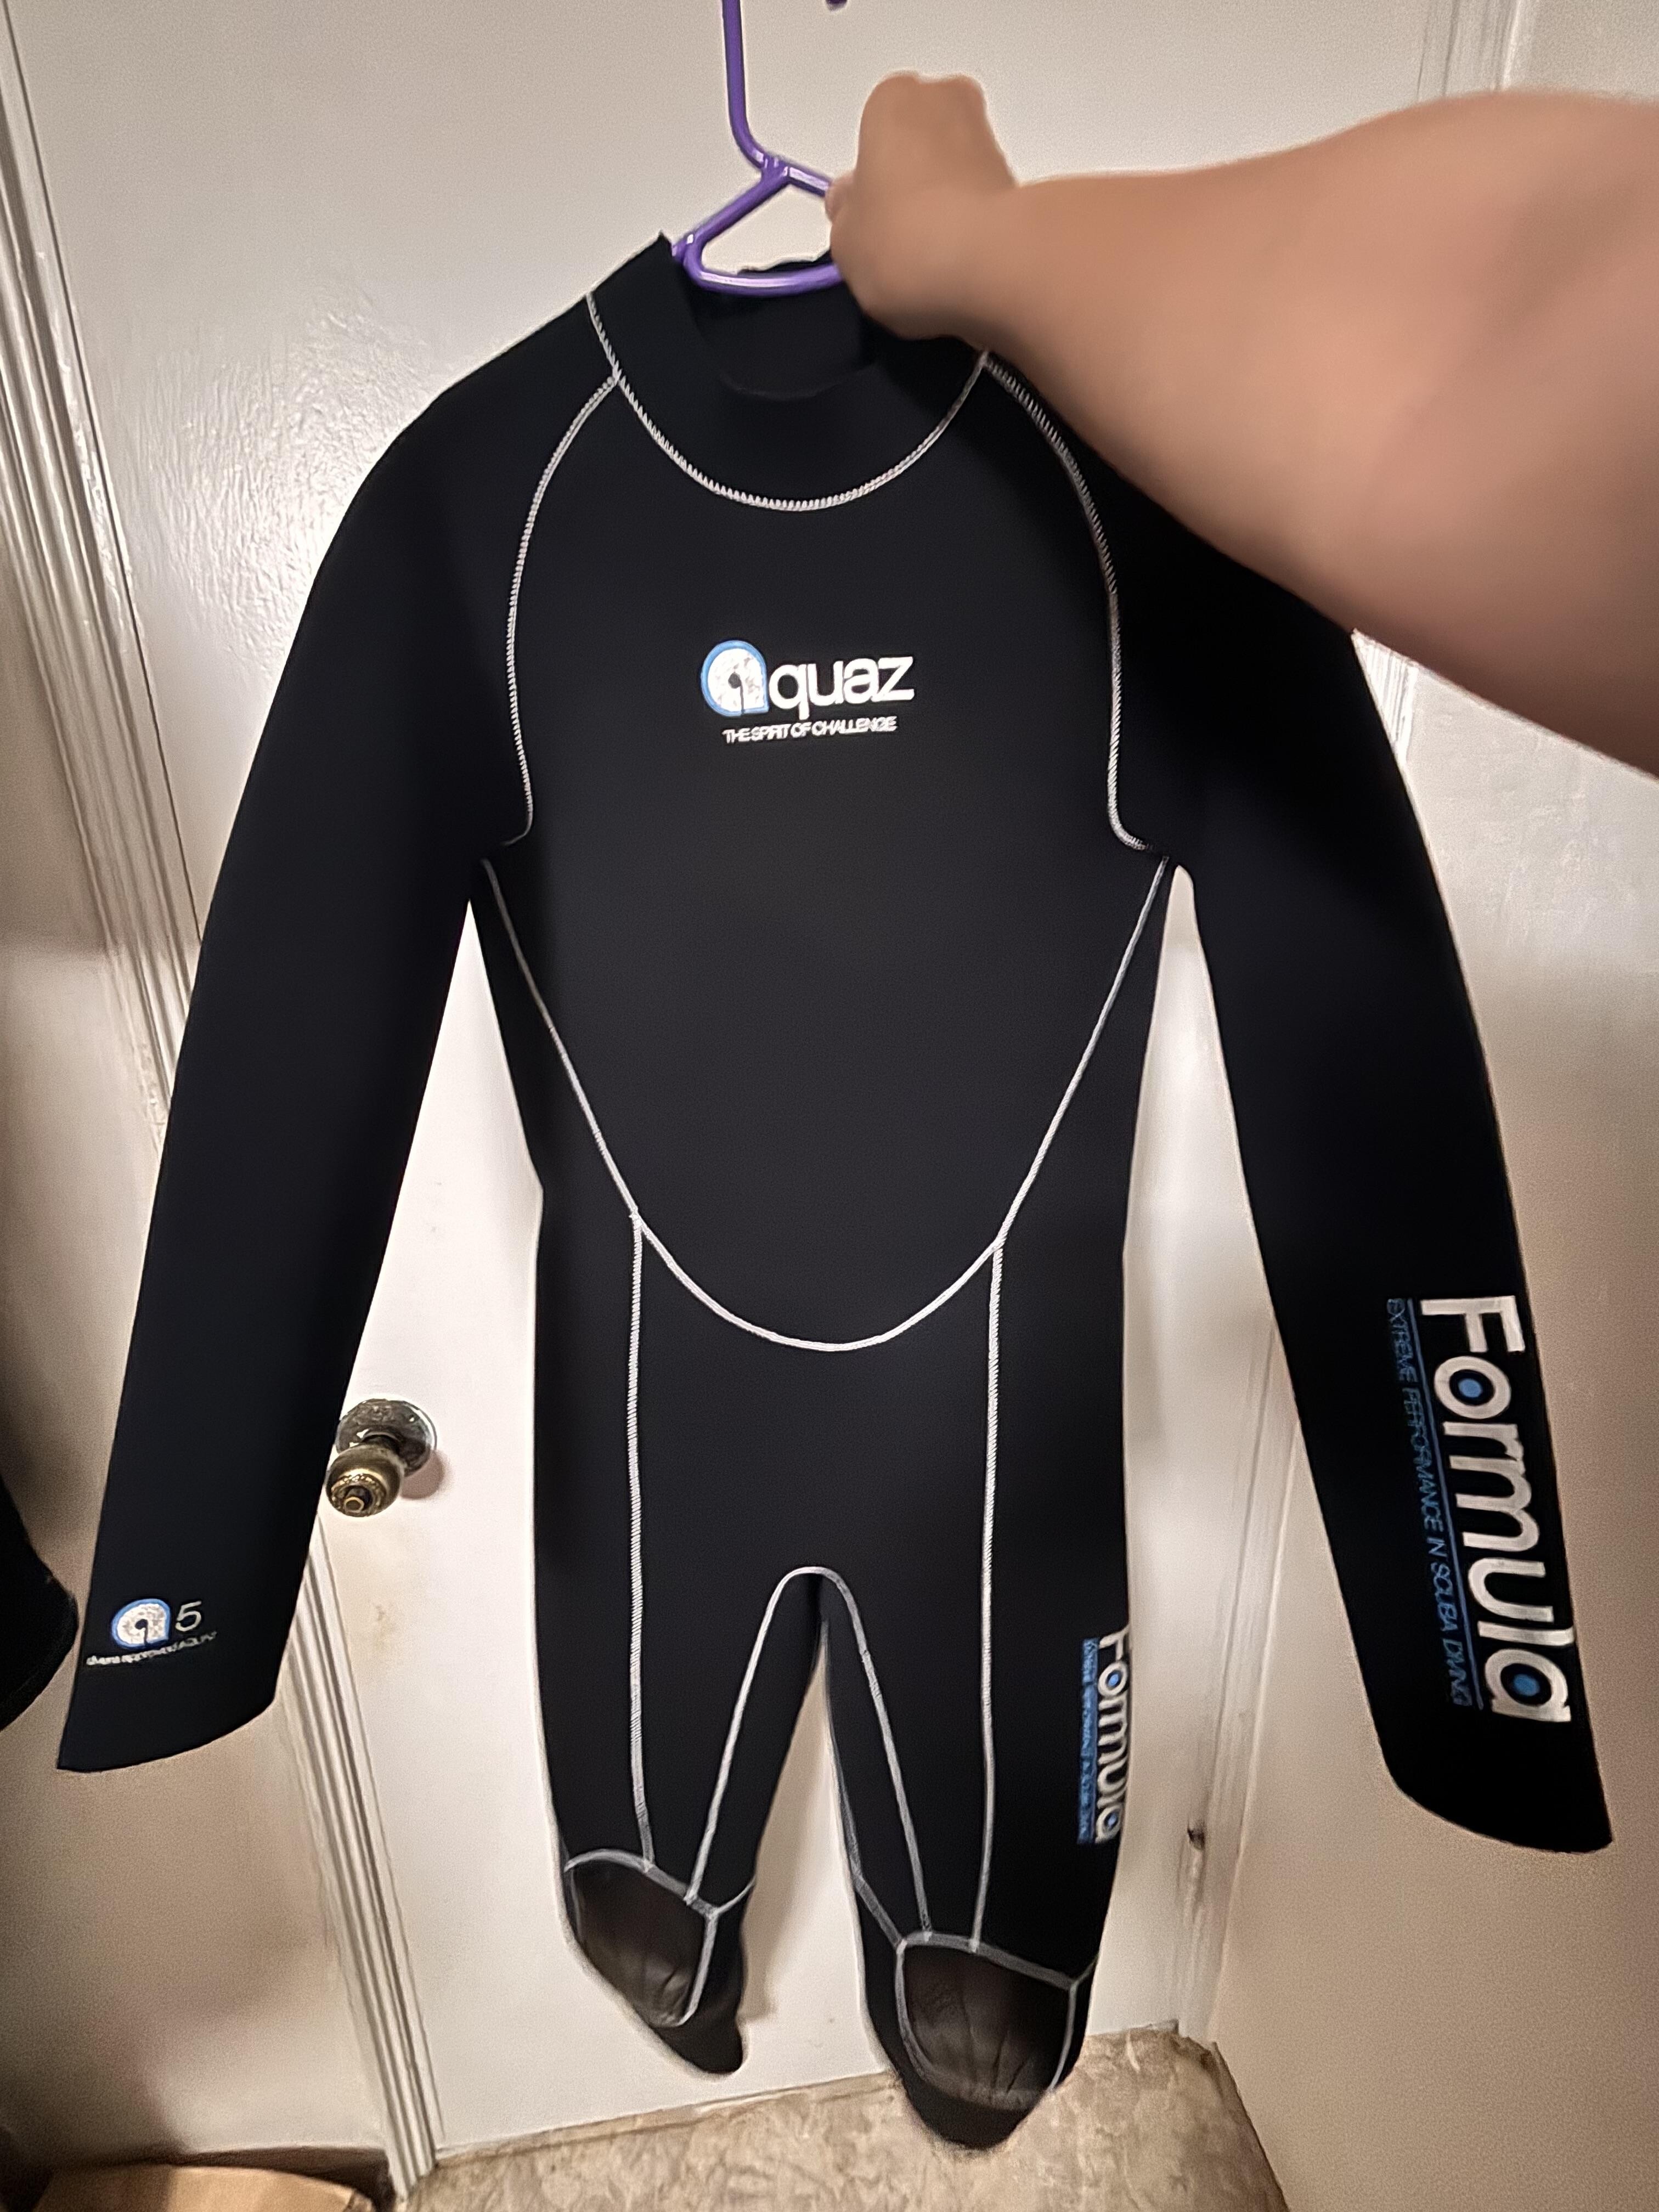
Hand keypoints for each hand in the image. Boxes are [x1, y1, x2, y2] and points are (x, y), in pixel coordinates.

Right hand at [826, 74, 1017, 339]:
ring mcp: (989, 140)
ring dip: (944, 211)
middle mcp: (946, 103)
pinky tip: (961, 267)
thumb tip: (851, 209)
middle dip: (909, 189)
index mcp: (892, 100)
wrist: (995, 267)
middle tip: (896, 244)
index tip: (866, 223)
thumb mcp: (846, 241)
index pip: (871, 136)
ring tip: (930, 265)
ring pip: (955, 175)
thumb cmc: (912, 238)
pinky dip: (974, 230)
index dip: (866, 186)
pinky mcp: (1022, 180)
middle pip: (917, 148)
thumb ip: (845, 218)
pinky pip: (984, 204)